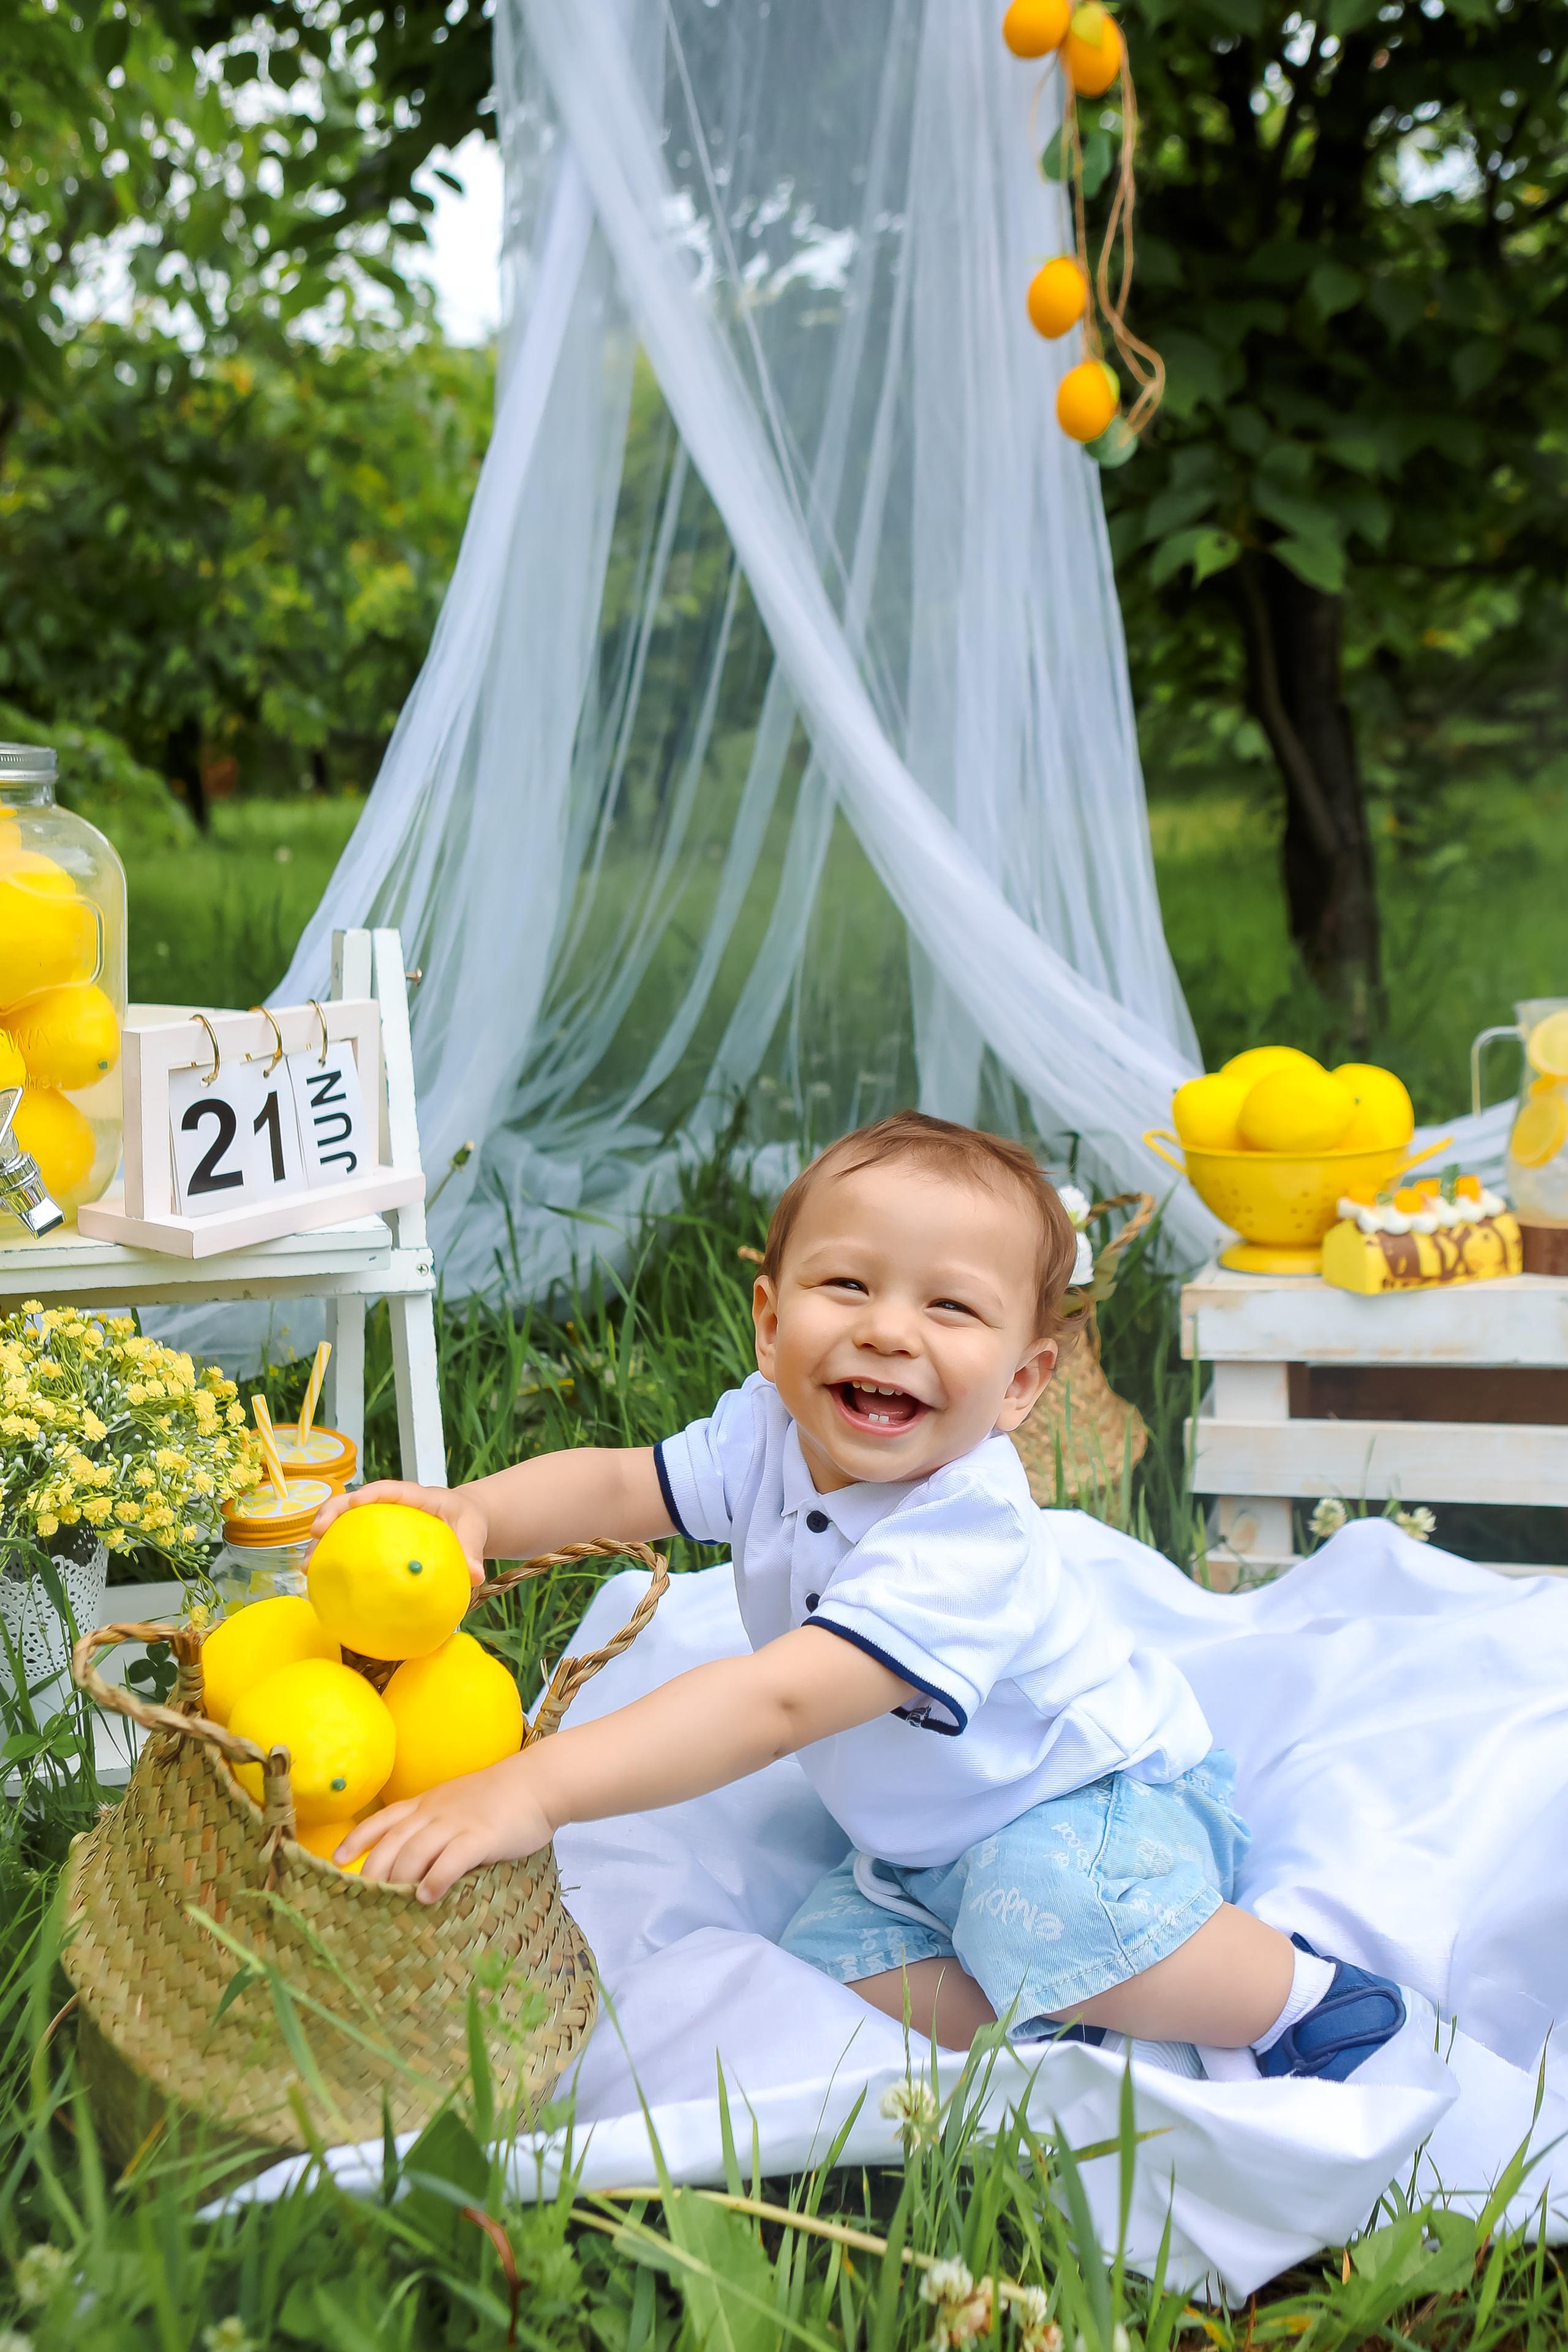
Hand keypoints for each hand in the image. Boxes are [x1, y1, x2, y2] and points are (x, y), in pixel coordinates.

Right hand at [310, 1477, 488, 1584]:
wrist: (463, 1522)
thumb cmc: (467, 1521)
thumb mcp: (474, 1531)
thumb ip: (473, 1550)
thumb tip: (474, 1575)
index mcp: (416, 1496)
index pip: (391, 1489)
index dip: (372, 1493)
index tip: (356, 1501)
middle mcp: (390, 1505)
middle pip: (354, 1502)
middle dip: (332, 1513)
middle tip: (316, 1532)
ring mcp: (377, 1521)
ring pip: (343, 1524)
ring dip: (322, 1541)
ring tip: (307, 1566)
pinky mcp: (372, 1539)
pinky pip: (349, 1546)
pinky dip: (333, 1560)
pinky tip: (320, 1583)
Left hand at [335, 1752, 552, 1902]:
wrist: (538, 1782)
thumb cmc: (501, 1798)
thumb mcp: (459, 1803)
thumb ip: (437, 1825)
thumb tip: (416, 1859)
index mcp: (428, 1803)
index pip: (383, 1820)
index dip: (358, 1839)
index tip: (337, 1860)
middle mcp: (435, 1813)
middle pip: (392, 1843)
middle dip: (373, 1872)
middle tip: (361, 1900)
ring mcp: (457, 1824)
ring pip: (415, 1852)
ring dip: (400, 1880)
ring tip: (389, 1904)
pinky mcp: (481, 1837)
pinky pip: (452, 1859)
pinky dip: (436, 1879)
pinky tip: (427, 1898)